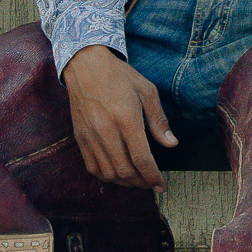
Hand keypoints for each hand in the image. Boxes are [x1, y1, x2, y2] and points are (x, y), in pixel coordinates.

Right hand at [63, 45, 177, 189]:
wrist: (86, 66)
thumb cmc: (120, 77)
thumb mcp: (147, 91)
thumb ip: (159, 120)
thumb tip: (171, 144)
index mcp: (126, 119)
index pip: (141, 158)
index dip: (153, 176)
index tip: (161, 185)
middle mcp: (106, 131)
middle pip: (124, 170)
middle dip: (141, 182)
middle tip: (152, 184)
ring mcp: (90, 136)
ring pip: (108, 173)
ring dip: (125, 182)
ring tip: (138, 181)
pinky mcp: (80, 138)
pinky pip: (92, 167)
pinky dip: (106, 176)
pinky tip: (118, 174)